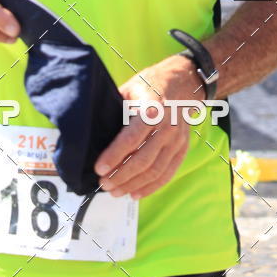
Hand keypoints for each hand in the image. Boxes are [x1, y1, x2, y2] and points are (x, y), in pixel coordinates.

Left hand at [94, 56, 204, 200]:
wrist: (183, 83)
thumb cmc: (151, 85)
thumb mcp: (130, 89)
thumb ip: (116, 109)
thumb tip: (94, 129)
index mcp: (151, 109)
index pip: (131, 138)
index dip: (114, 156)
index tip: (99, 168)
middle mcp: (166, 127)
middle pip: (143, 160)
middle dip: (121, 176)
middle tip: (104, 183)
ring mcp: (177, 139)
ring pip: (155, 171)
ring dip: (133, 185)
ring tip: (115, 191)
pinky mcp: (182, 148)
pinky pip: (167, 173)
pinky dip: (151, 187)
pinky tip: (136, 193)